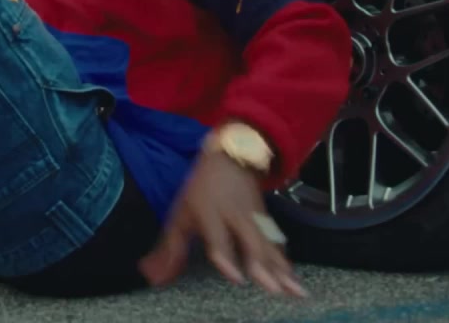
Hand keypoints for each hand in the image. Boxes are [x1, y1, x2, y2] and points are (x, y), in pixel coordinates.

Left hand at [139, 150, 306, 296]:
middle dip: (264, 266)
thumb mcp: (180, 214)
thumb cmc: (201, 189)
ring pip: (270, 244)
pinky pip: (277, 243)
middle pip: (252, 242)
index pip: (219, 239)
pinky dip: (286, 261)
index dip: (226, 258)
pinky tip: (293, 279)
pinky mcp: (267, 221)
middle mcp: (236, 217)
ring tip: (295, 291)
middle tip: (275, 289)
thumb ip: (169, 248)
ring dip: (282, 268)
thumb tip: (153, 276)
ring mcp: (255, 218)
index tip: (237, 278)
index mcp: (211, 214)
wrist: (231, 157)